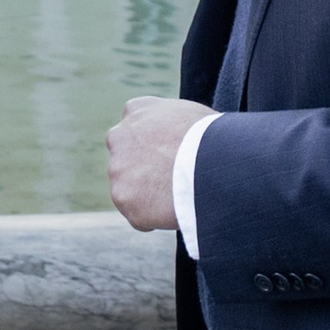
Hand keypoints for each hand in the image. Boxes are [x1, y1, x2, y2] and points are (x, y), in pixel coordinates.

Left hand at [108, 94, 210, 234]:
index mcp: (136, 110)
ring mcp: (118, 169)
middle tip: (172, 181)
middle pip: (126, 161)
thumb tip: (178, 137)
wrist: (209, 160)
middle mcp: (119, 137)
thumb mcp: (188, 113)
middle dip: (144, 172)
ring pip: (129, 189)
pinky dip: (153, 218)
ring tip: (179, 196)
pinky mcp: (123, 198)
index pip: (135, 131)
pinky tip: (175, 210)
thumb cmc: (211, 135)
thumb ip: (171, 122)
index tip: (169, 158)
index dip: (153, 147)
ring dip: (148, 196)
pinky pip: (137, 215)